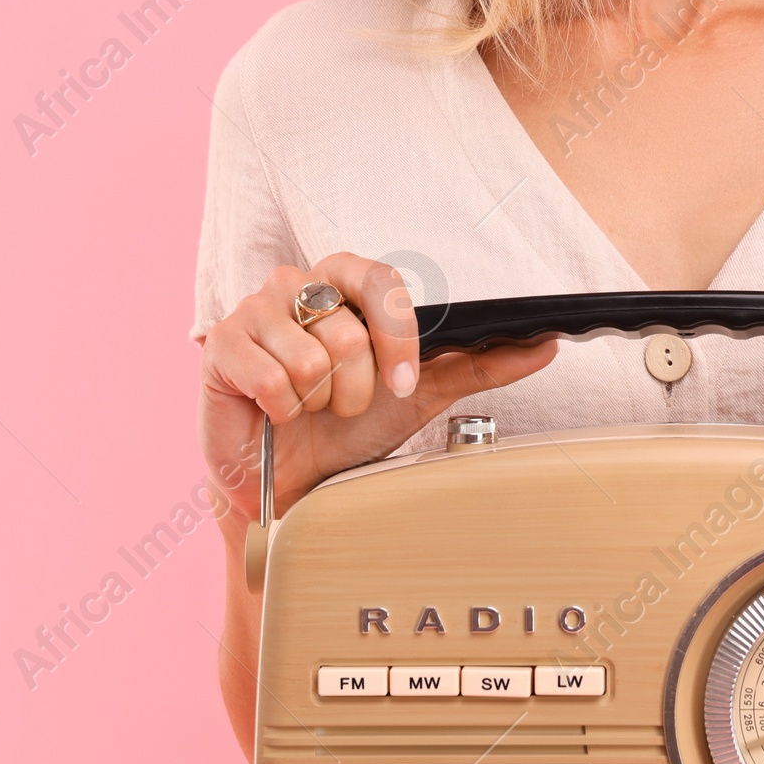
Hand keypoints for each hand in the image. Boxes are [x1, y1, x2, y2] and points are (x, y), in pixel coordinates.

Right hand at [199, 254, 556, 524]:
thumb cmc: (347, 428)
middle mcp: (297, 284)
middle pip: (347, 325)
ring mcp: (253, 309)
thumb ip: (479, 365)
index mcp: (344, 284)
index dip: (396, 336)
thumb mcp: (420, 394)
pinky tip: (275, 412)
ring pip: (309, 354)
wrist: (289, 482)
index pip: (380, 281)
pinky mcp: (218, 344)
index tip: (400, 383)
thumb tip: (545, 346)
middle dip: (357, 382)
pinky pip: (267, 376)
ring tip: (308, 408)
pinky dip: (281, 408)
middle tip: (348, 405)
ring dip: (317, 400)